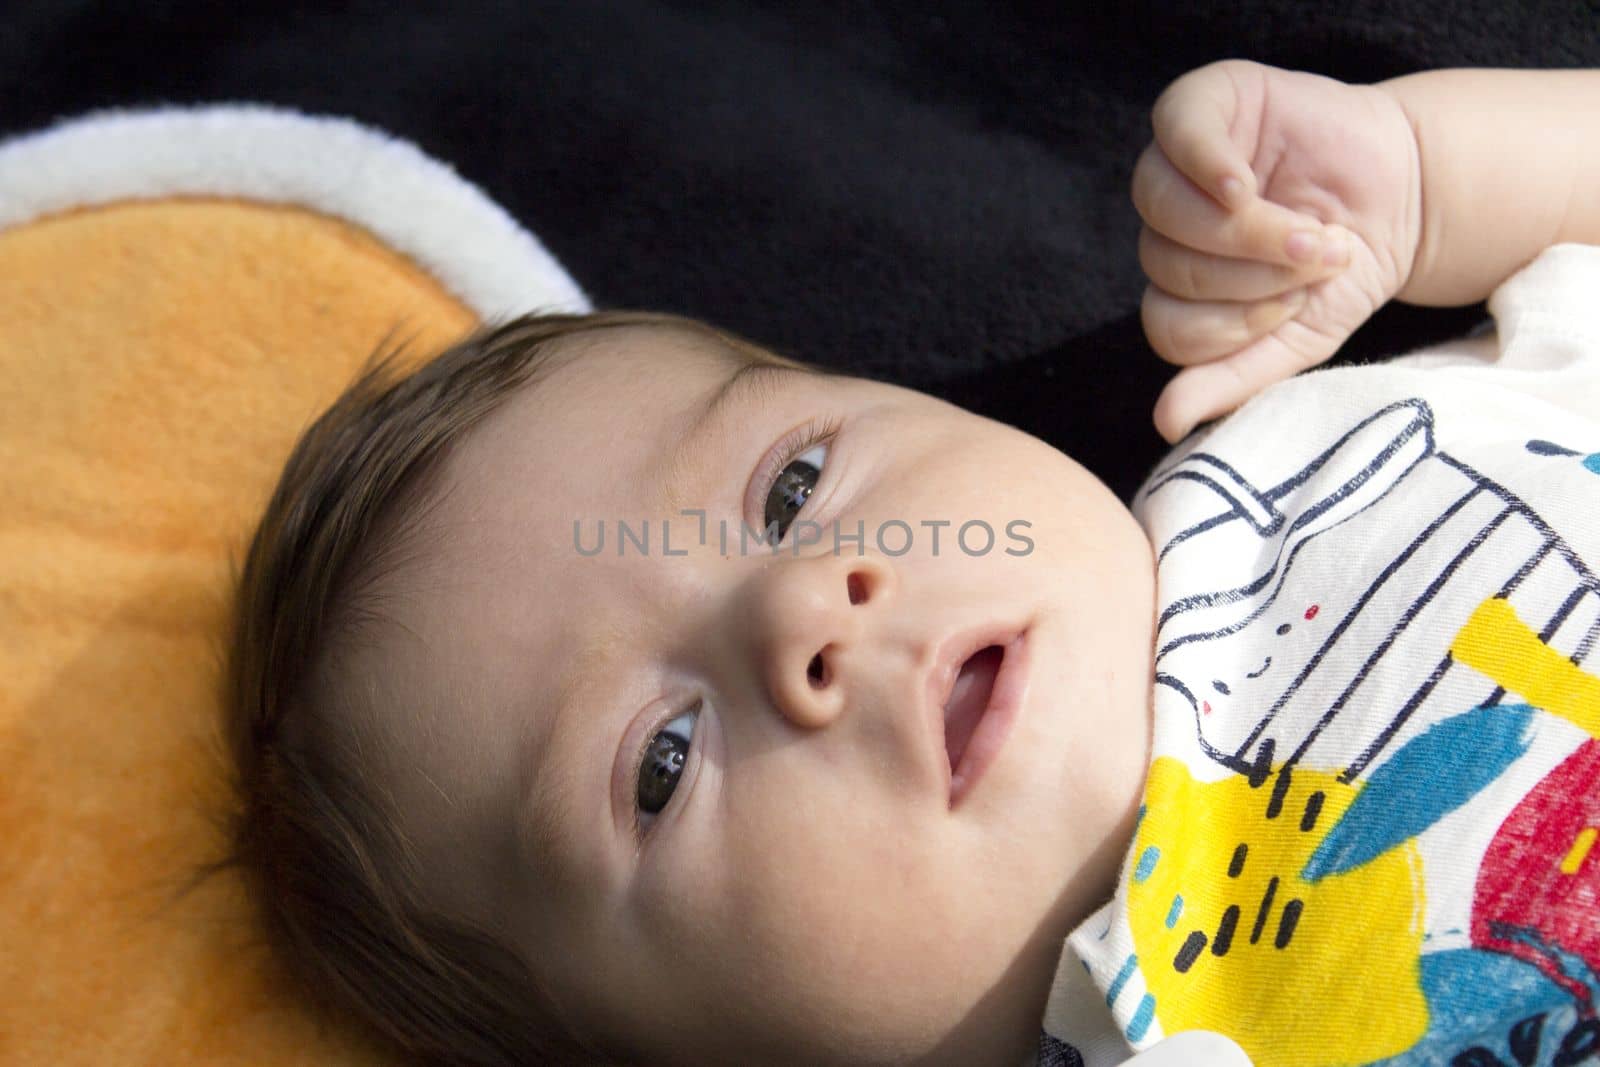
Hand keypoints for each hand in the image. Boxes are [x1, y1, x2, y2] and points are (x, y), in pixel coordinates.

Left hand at [1132, 60, 1422, 442]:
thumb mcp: (1294, 341)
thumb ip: (1229, 381)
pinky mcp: (1204, 104)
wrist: (1409, 197)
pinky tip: (1241, 186)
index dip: (1231, 327)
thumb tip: (1165, 423)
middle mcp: (1167, 225)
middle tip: (1315, 262)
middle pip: (1164, 266)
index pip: (1166, 324)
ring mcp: (1178, 163)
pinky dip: (1207, 167)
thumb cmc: (1344, 272)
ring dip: (1247, 232)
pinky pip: (1176, 134)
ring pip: (1164, 212)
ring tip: (1309, 229)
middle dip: (1249, 277)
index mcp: (1177, 284)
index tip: (1293, 308)